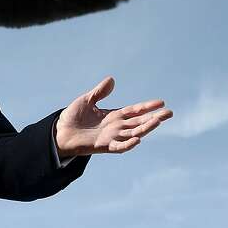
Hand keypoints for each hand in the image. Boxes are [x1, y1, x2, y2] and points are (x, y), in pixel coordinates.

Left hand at [54, 76, 171, 155]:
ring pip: (133, 133)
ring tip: (158, 121)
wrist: (58, 133)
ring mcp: (111, 137)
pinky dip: (128, 144)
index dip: (147, 106)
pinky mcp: (103, 146)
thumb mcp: (86, 100)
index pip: (134, 110)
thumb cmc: (72, 118)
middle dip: (154, 117)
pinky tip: (138, 139)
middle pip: (139, 122)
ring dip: (146, 128)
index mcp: (113, 116)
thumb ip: (100, 92)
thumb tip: (112, 79)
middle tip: (169, 113)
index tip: (161, 102)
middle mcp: (116, 127)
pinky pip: (119, 147)